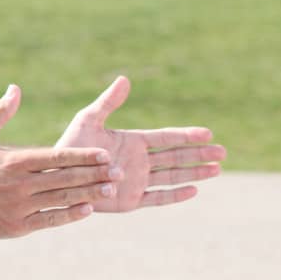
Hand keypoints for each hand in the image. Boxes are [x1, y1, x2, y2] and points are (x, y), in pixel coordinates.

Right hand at [0, 85, 120, 236]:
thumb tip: (15, 89)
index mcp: (14, 160)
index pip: (57, 156)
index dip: (84, 156)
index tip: (106, 155)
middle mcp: (19, 184)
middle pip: (65, 178)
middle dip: (95, 175)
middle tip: (119, 172)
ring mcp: (18, 206)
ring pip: (62, 199)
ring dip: (88, 194)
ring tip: (110, 190)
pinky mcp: (16, 226)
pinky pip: (50, 219)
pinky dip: (70, 215)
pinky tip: (87, 209)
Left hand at [55, 76, 224, 211]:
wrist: (57, 176)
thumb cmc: (70, 146)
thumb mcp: (88, 121)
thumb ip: (108, 102)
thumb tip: (124, 79)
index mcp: (133, 142)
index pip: (166, 137)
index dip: (187, 135)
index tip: (208, 133)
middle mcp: (138, 161)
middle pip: (176, 157)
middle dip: (199, 155)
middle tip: (223, 153)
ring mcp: (136, 180)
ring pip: (172, 177)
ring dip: (194, 173)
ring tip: (217, 170)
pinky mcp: (130, 200)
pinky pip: (157, 198)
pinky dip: (175, 195)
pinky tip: (194, 190)